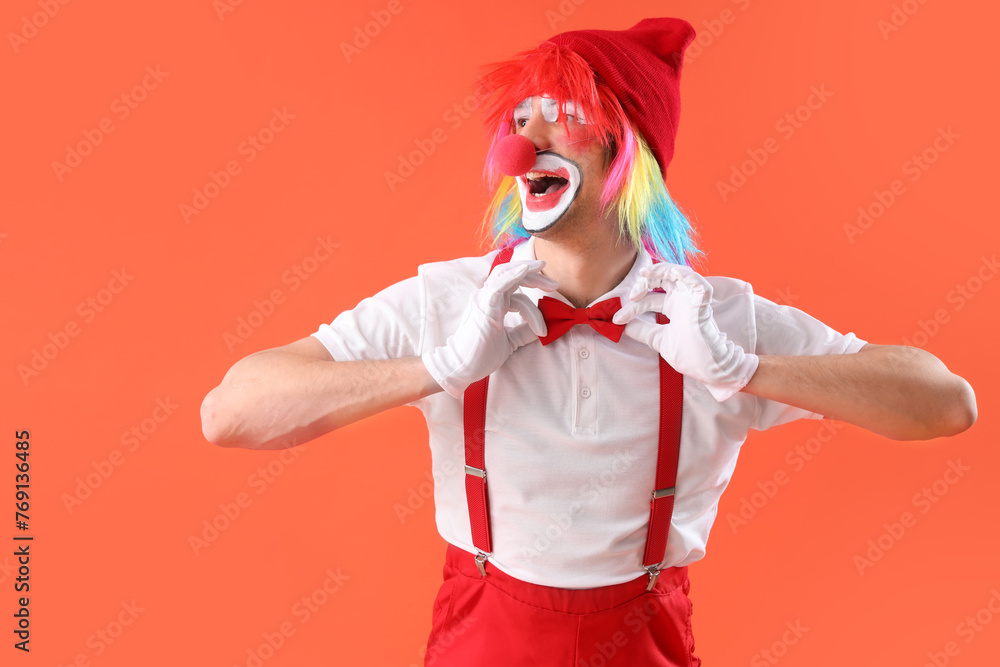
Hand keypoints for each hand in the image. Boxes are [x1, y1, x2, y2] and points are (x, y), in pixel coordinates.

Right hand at [422, 259, 558, 397]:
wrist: (462, 367)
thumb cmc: (481, 355)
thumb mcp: (510, 341)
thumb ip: (524, 332)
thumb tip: (544, 328)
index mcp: (493, 303)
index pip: (517, 290)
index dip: (535, 301)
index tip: (546, 322)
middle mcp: (487, 297)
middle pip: (512, 275)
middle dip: (535, 277)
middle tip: (555, 285)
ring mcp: (484, 299)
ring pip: (506, 274)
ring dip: (527, 271)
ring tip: (547, 277)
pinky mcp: (484, 305)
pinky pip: (500, 284)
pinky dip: (513, 275)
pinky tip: (526, 271)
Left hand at [612, 264, 757, 401]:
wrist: (710, 369)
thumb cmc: (690, 355)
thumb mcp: (659, 340)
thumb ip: (642, 331)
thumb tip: (620, 325)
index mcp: (672, 308)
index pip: (647, 301)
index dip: (631, 308)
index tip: (617, 320)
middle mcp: (682, 299)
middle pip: (659, 280)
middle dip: (642, 284)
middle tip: (630, 297)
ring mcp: (692, 298)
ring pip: (675, 272)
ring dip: (658, 270)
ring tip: (644, 275)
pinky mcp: (703, 300)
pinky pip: (695, 279)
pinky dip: (682, 273)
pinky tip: (668, 272)